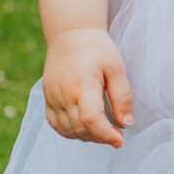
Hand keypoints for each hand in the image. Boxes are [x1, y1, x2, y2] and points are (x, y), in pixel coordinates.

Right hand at [42, 28, 133, 144]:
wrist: (70, 33)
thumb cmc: (96, 48)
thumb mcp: (116, 68)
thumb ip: (122, 97)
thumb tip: (127, 123)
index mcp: (82, 85)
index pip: (91, 119)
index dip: (106, 135)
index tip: (120, 140)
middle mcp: (63, 94)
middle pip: (80, 129)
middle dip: (100, 137)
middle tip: (116, 133)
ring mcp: (52, 97)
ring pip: (67, 130)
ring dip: (86, 137)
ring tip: (102, 130)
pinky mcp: (47, 98)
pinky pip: (55, 124)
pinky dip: (70, 132)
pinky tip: (84, 128)